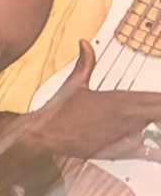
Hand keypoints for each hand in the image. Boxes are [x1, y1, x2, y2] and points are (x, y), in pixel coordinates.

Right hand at [3, 40, 160, 158]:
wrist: (45, 134)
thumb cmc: (58, 111)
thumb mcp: (74, 83)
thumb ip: (86, 62)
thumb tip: (84, 43)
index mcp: (118, 99)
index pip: (156, 98)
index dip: (160, 100)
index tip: (159, 100)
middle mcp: (125, 117)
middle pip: (159, 111)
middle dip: (160, 110)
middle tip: (157, 110)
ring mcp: (124, 135)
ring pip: (156, 130)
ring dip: (158, 125)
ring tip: (155, 126)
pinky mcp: (119, 151)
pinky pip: (147, 152)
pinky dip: (154, 150)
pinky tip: (154, 148)